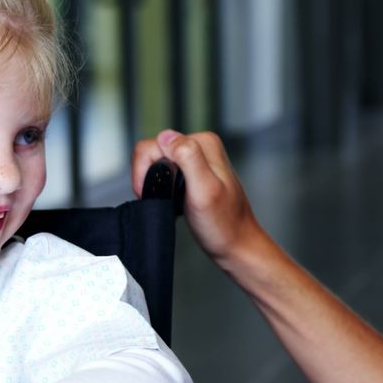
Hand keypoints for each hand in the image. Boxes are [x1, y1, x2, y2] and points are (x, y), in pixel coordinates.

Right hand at [133, 130, 264, 263]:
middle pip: (154, 151)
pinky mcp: (192, 174)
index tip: (156, 192)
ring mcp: (196, 160)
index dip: (147, 170)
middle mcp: (201, 147)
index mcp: (203, 143)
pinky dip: (162, 190)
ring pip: (157, 163)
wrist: (236, 245)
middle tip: (162, 199)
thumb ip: (188, 157)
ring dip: (156, 185)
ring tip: (171, 203)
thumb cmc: (224, 224)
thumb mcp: (204, 189)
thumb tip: (167, 137)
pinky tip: (174, 203)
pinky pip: (164, 174)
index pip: (155, 143)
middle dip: (150, 177)